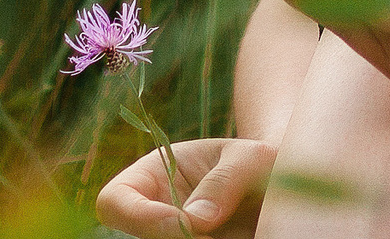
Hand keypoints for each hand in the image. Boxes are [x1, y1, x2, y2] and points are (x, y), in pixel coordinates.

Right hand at [96, 136, 274, 236]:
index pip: (114, 201)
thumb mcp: (251, 158)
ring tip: (234, 234)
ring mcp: (168, 237)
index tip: (185, 223)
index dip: (140, 217)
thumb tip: (197, 220)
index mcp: (151, 176)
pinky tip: (237, 237)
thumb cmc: (258, 164)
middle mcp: (152, 213)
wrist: (275, 188)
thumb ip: (226, 179)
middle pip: (140, 238)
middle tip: (216, 236)